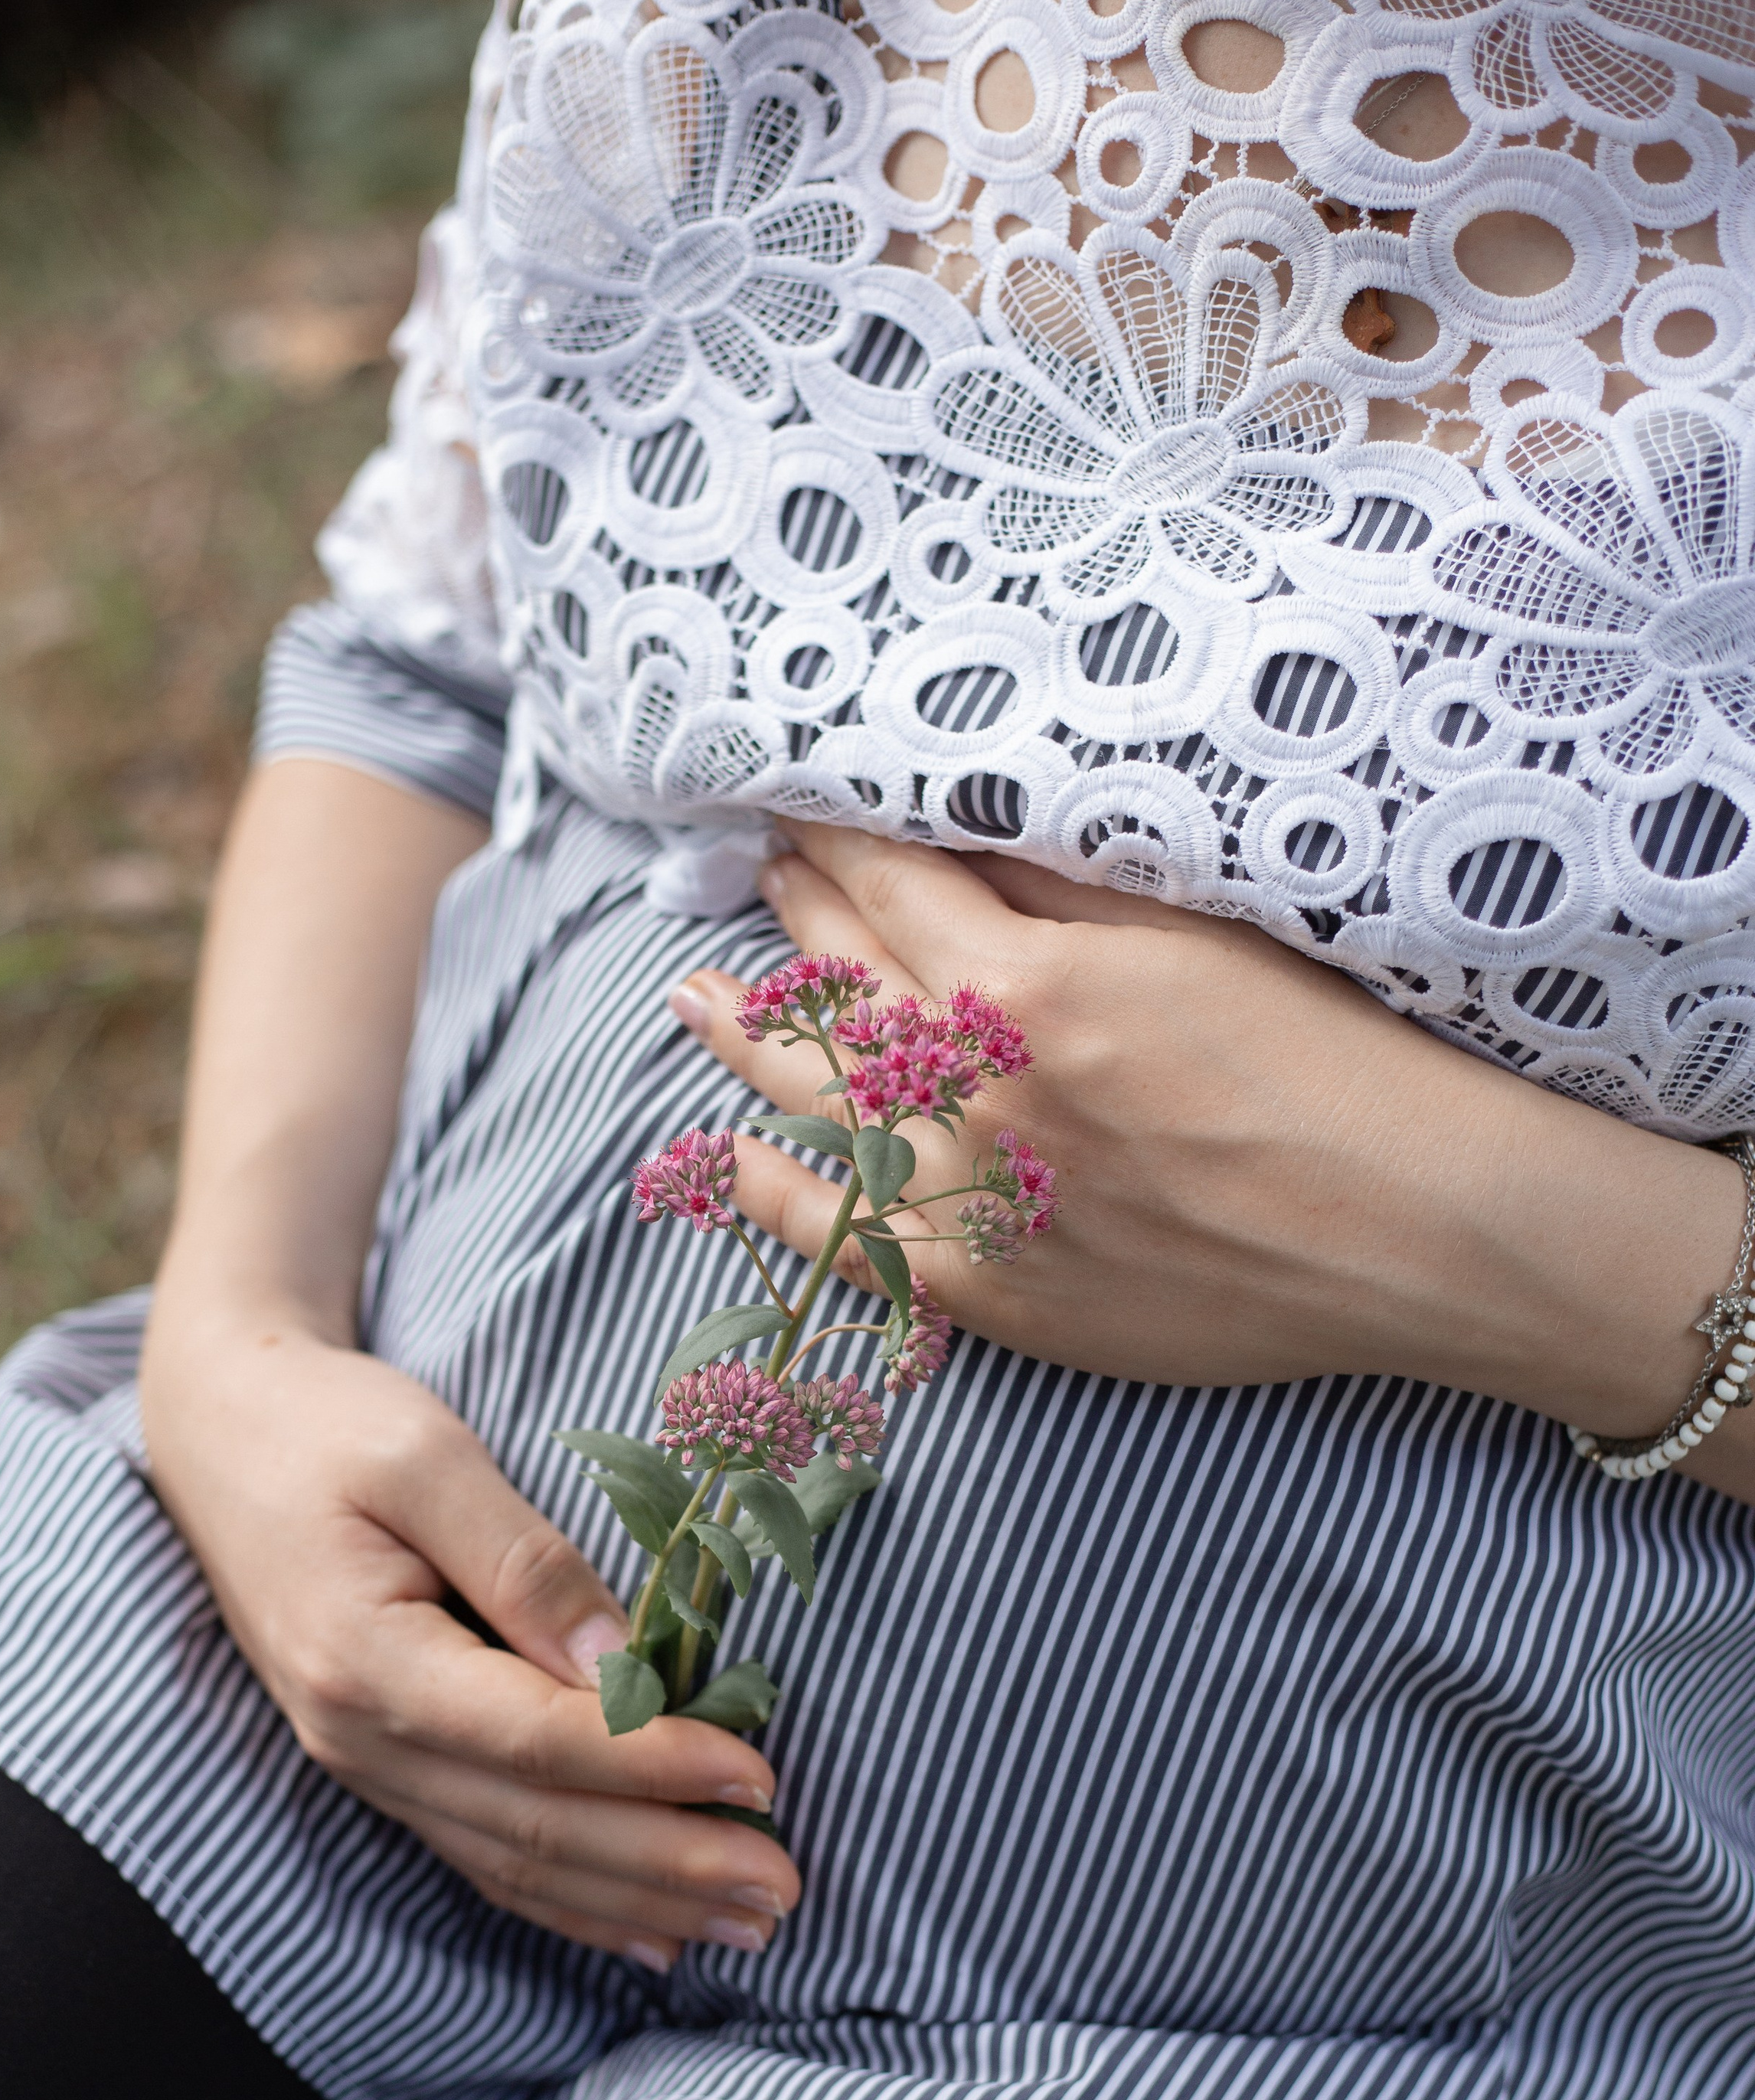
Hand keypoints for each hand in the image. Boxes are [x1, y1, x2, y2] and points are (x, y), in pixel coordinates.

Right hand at [138, 1310, 799, 1976]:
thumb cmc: (329, 1425)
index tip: (760, 1779)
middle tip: (783, 1888)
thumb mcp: (428, 1455)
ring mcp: (367, 1764)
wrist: (221, 1433)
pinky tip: (650, 1936)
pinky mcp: (384, 1764)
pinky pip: (486, 1856)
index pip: (537, 1741)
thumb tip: (621, 1668)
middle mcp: (359, 1737)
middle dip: (670, 1866)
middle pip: (536, 1826)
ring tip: (750, 1923)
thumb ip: (524, 1561)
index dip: (655, 1767)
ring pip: (518, 1860)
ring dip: (639, 1902)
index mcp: (367, 1659)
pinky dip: (573, 1903)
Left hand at [670, 824, 1745, 1444]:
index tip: (803, 808)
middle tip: (760, 873)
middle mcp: (976, 1091)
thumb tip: (967, 837)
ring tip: (694, 992)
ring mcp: (970, 1198)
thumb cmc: (1330, 1063)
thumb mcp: (1202, 932)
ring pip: (821, 1103)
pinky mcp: (991, 1291)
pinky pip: (848, 1239)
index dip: (837, 839)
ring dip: (751, 1038)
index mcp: (1026, 983)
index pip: (891, 886)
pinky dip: (777, 1194)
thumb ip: (1070, 890)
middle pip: (848, 983)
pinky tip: (728, 1152)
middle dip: (797, 916)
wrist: (1404, 1227)